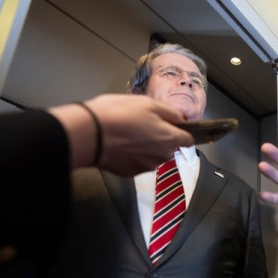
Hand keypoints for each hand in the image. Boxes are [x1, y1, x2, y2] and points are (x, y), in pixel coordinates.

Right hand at [49, 94, 193, 174]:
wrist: (89, 134)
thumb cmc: (119, 114)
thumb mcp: (147, 103)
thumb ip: (169, 113)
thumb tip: (181, 120)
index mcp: (170, 139)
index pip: (188, 140)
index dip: (182, 132)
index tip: (172, 126)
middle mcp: (162, 157)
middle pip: (169, 148)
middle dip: (161, 139)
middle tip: (142, 125)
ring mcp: (146, 167)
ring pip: (153, 157)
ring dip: (146, 148)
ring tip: (128, 135)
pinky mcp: (130, 173)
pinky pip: (137, 163)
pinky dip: (132, 156)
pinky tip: (119, 145)